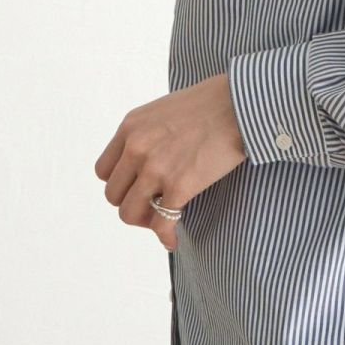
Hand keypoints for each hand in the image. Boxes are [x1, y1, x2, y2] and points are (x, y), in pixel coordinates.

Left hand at [93, 72, 246, 251]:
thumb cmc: (211, 104)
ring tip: (163, 221)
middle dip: (132, 204)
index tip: (137, 188)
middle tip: (153, 206)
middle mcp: (136, 147)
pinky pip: (161, 223)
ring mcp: (155, 168)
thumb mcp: (163, 111)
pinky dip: (166, 236)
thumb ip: (147, 134)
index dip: (120, 184)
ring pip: (129, 213)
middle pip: (113, 195)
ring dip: (145, 222)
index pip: (104, 171)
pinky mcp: (178, 185)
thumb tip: (146, 161)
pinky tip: (173, 240)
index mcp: (130, 127)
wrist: (240, 104)